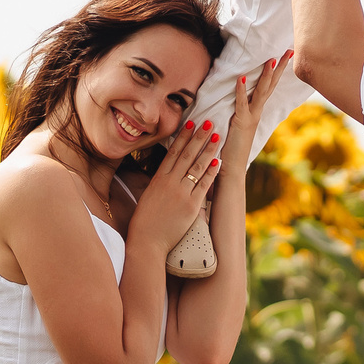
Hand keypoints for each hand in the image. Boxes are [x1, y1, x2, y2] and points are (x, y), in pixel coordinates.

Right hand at [127, 119, 220, 258]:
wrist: (147, 241)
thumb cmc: (145, 221)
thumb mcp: (148, 196)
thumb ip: (159, 183)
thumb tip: (166, 174)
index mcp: (159, 179)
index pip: (173, 152)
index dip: (183, 137)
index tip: (191, 123)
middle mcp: (170, 183)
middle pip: (187, 155)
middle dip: (199, 137)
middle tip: (210, 122)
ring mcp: (181, 194)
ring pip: (197, 167)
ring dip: (208, 150)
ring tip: (217, 137)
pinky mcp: (191, 206)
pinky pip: (203, 186)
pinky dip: (211, 173)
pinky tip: (218, 162)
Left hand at [221, 51, 294, 168]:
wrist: (232, 169)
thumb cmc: (231, 147)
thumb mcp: (236, 124)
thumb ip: (239, 110)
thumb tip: (237, 96)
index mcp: (256, 111)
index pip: (269, 86)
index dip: (277, 70)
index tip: (285, 55)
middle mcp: (257, 112)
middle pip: (271, 85)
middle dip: (280, 67)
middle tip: (289, 50)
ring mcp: (250, 117)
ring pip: (260, 92)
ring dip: (265, 75)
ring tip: (270, 59)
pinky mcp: (240, 123)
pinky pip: (241, 104)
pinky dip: (241, 91)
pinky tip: (241, 78)